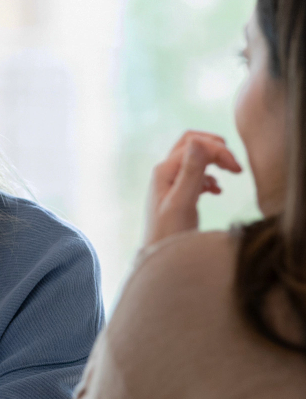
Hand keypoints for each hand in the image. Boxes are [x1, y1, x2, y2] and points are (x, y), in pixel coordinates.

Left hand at [144, 130, 241, 246]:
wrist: (160, 257)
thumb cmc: (169, 233)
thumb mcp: (182, 202)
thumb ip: (190, 172)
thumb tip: (198, 141)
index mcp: (164, 170)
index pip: (195, 144)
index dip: (219, 151)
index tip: (237, 170)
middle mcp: (165, 172)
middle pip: (193, 144)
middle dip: (216, 150)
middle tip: (235, 167)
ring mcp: (170, 183)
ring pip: (195, 159)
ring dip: (215, 163)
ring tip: (232, 176)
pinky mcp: (178, 194)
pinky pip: (196, 175)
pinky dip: (209, 178)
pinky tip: (217, 191)